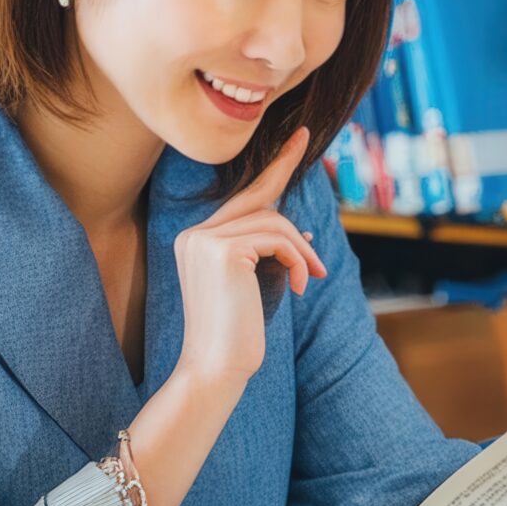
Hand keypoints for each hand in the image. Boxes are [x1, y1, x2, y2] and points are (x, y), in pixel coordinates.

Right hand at [172, 127, 327, 390]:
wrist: (215, 369)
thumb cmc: (237, 334)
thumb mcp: (255, 284)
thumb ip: (267, 250)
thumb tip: (300, 227)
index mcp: (195, 240)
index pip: (239, 198)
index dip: (270, 166)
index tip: (296, 138)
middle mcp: (194, 233)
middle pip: (256, 199)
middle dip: (282, 166)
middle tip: (306, 136)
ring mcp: (204, 239)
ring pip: (273, 222)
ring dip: (302, 251)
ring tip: (312, 278)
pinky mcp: (223, 250)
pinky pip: (279, 240)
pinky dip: (299, 260)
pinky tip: (302, 287)